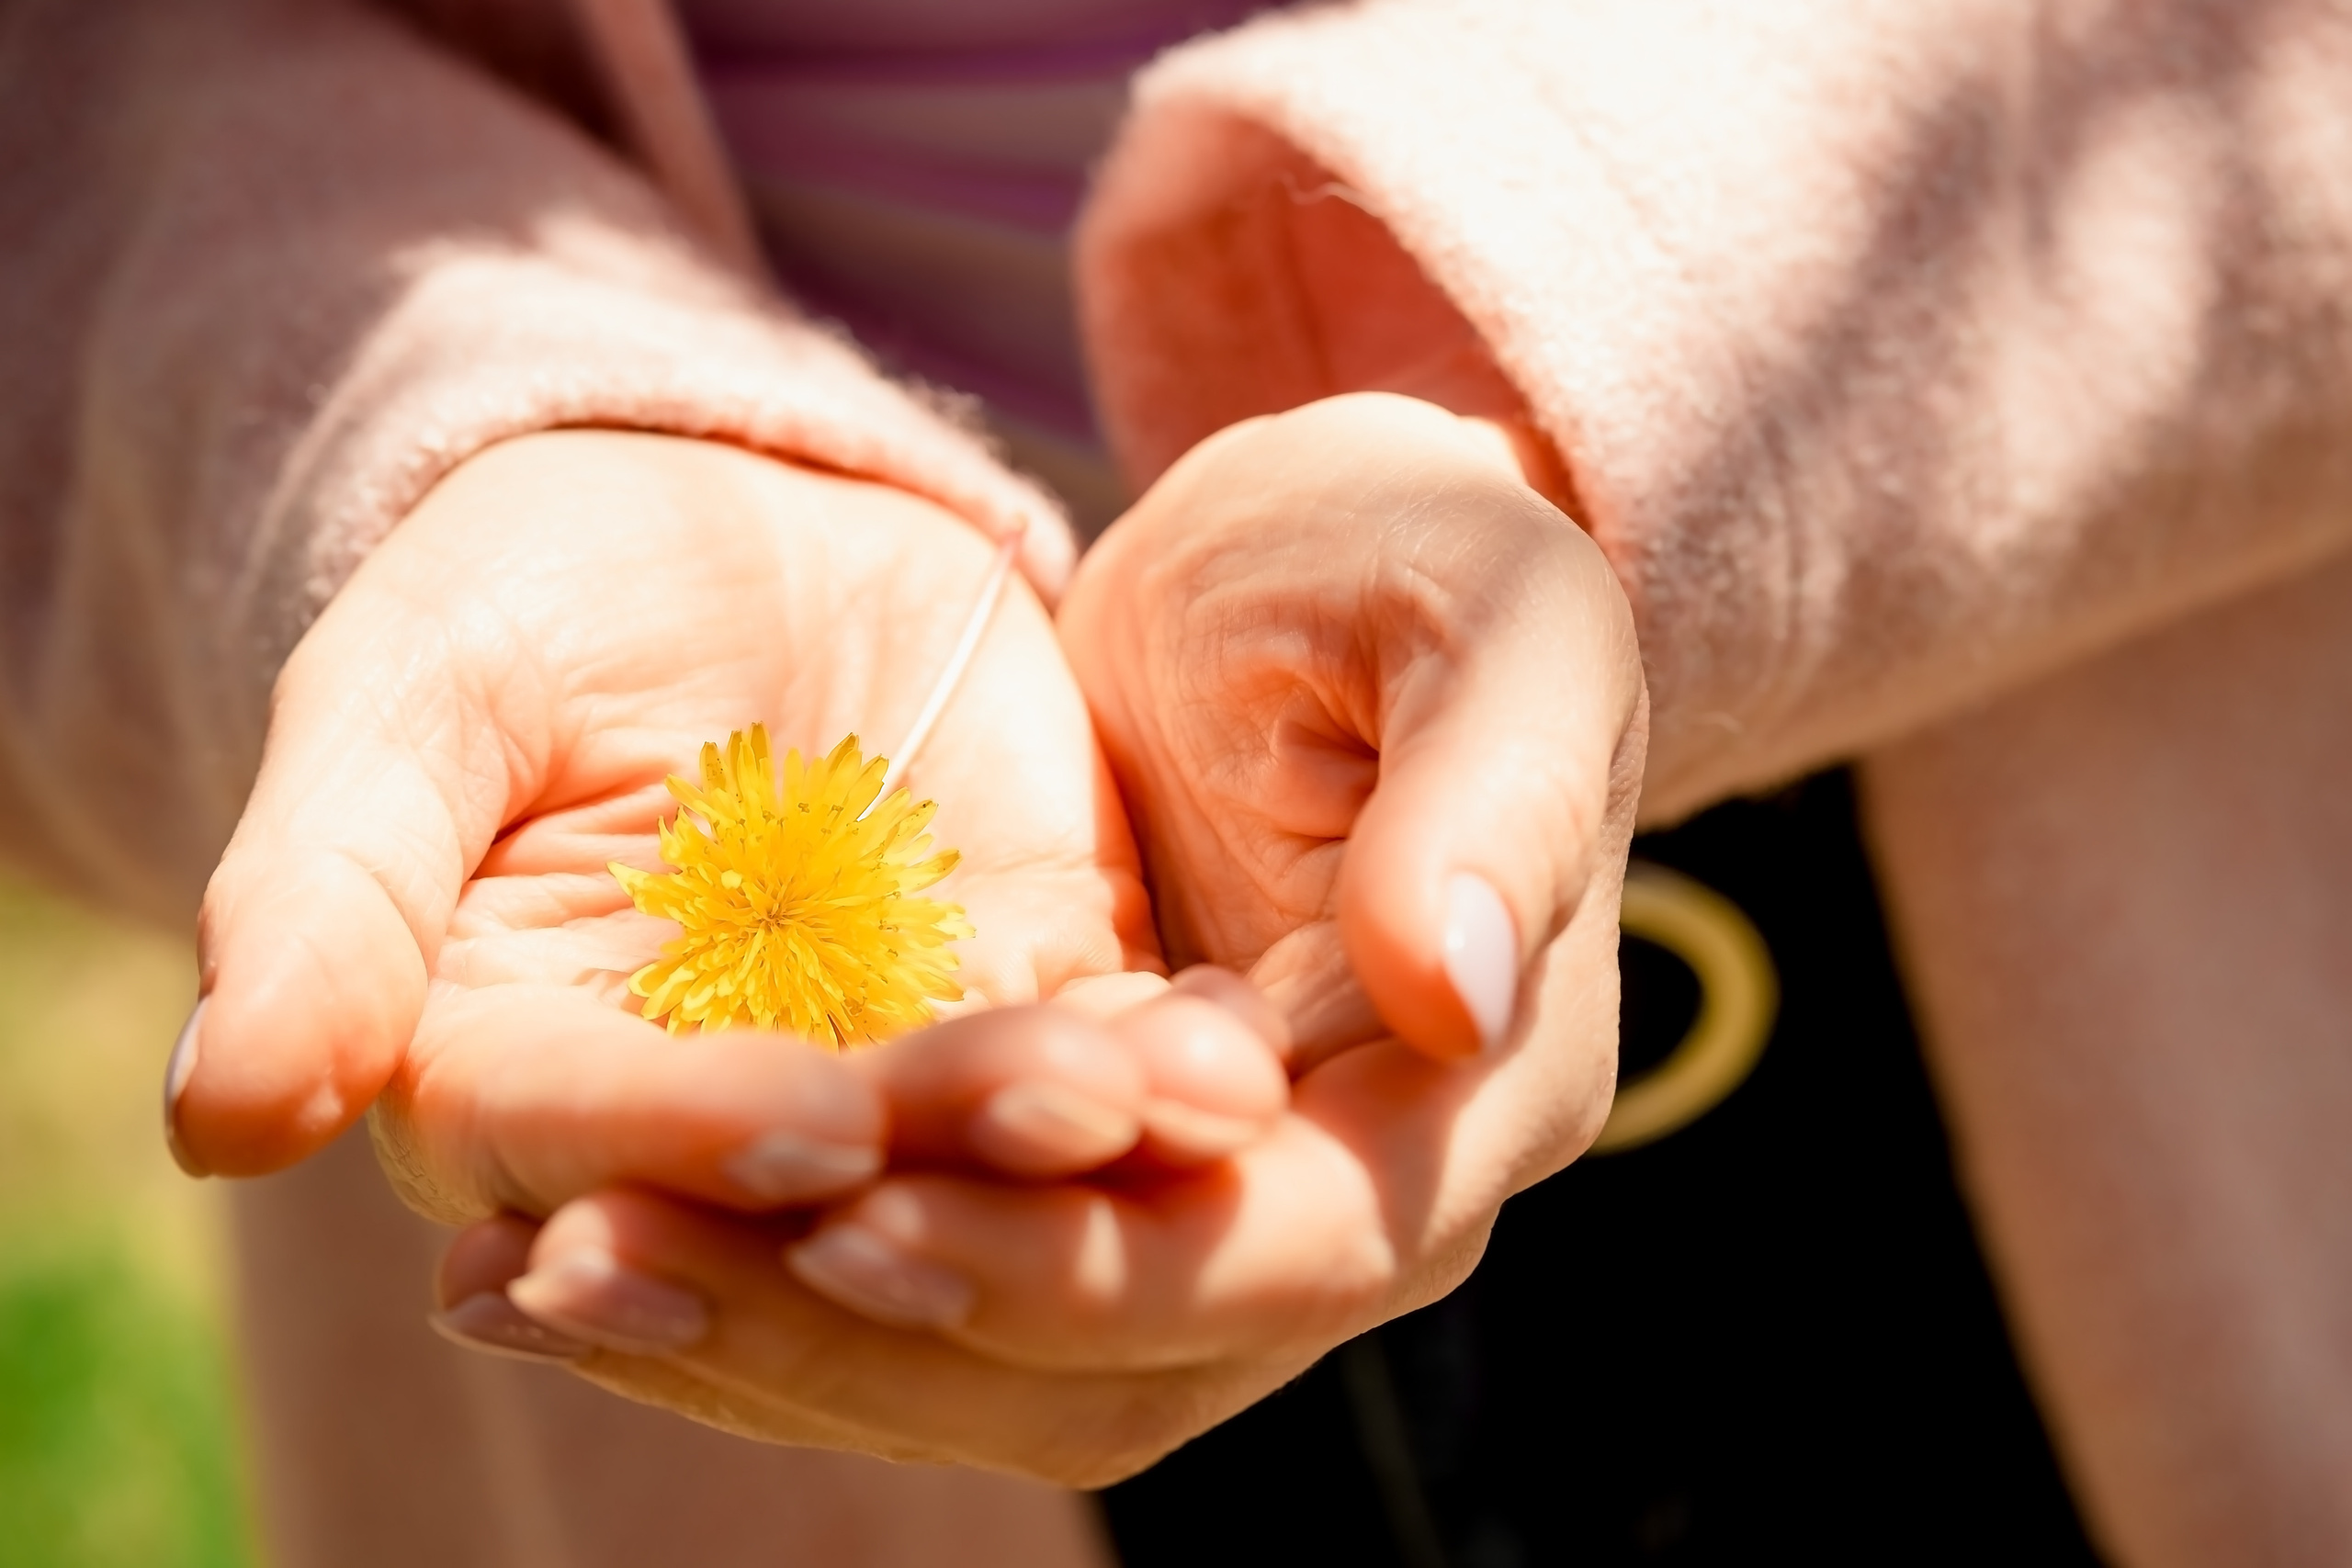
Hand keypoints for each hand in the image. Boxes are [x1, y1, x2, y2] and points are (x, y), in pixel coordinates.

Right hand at [175, 429, 1160, 1221]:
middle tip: (1063, 1109)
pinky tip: (1244, 1052)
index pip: (583, 1139)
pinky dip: (1162, 1069)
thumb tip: (219, 1118)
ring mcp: (875, 1059)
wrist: (726, 517)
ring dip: (1083, 1137)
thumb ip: (328, 887)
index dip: (693, 1139)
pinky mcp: (1020, 994)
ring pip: (971, 1146)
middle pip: (809, 1181)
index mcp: (510, 1066)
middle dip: (939, 1156)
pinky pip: (1094, 1055)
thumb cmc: (534, 590)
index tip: (814, 1117)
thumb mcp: (417, 689)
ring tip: (1191, 1093)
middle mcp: (702, 1109)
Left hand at [447, 393, 1647, 1481]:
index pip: (1292, 1246)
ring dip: (786, 1338)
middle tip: (616, 1264)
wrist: (1324, 570)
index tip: (858, 1217)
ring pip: (1005, 1365)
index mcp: (1484, 1089)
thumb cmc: (1420, 558)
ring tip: (558, 1274)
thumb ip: (1494, 795)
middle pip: (1118, 1358)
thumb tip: (1456, 991)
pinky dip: (774, 1282)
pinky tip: (588, 1244)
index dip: (1077, 1262)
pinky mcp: (1083, 1177)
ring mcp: (1212, 1206)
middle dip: (873, 1332)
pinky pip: (938, 1284)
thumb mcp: (1491, 616)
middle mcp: (1356, 1199)